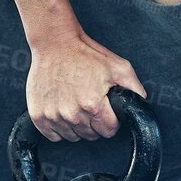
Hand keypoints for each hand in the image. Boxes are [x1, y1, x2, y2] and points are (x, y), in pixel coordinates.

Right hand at [26, 29, 147, 141]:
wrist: (55, 43)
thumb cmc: (84, 54)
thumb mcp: (118, 67)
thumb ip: (135, 88)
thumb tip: (142, 105)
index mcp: (93, 105)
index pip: (108, 131)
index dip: (111, 122)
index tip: (106, 112)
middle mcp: (73, 114)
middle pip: (91, 135)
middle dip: (94, 123)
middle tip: (90, 104)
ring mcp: (54, 116)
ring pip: (73, 137)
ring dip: (76, 126)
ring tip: (75, 104)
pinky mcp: (38, 115)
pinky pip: (53, 136)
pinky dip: (58, 127)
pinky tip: (62, 111)